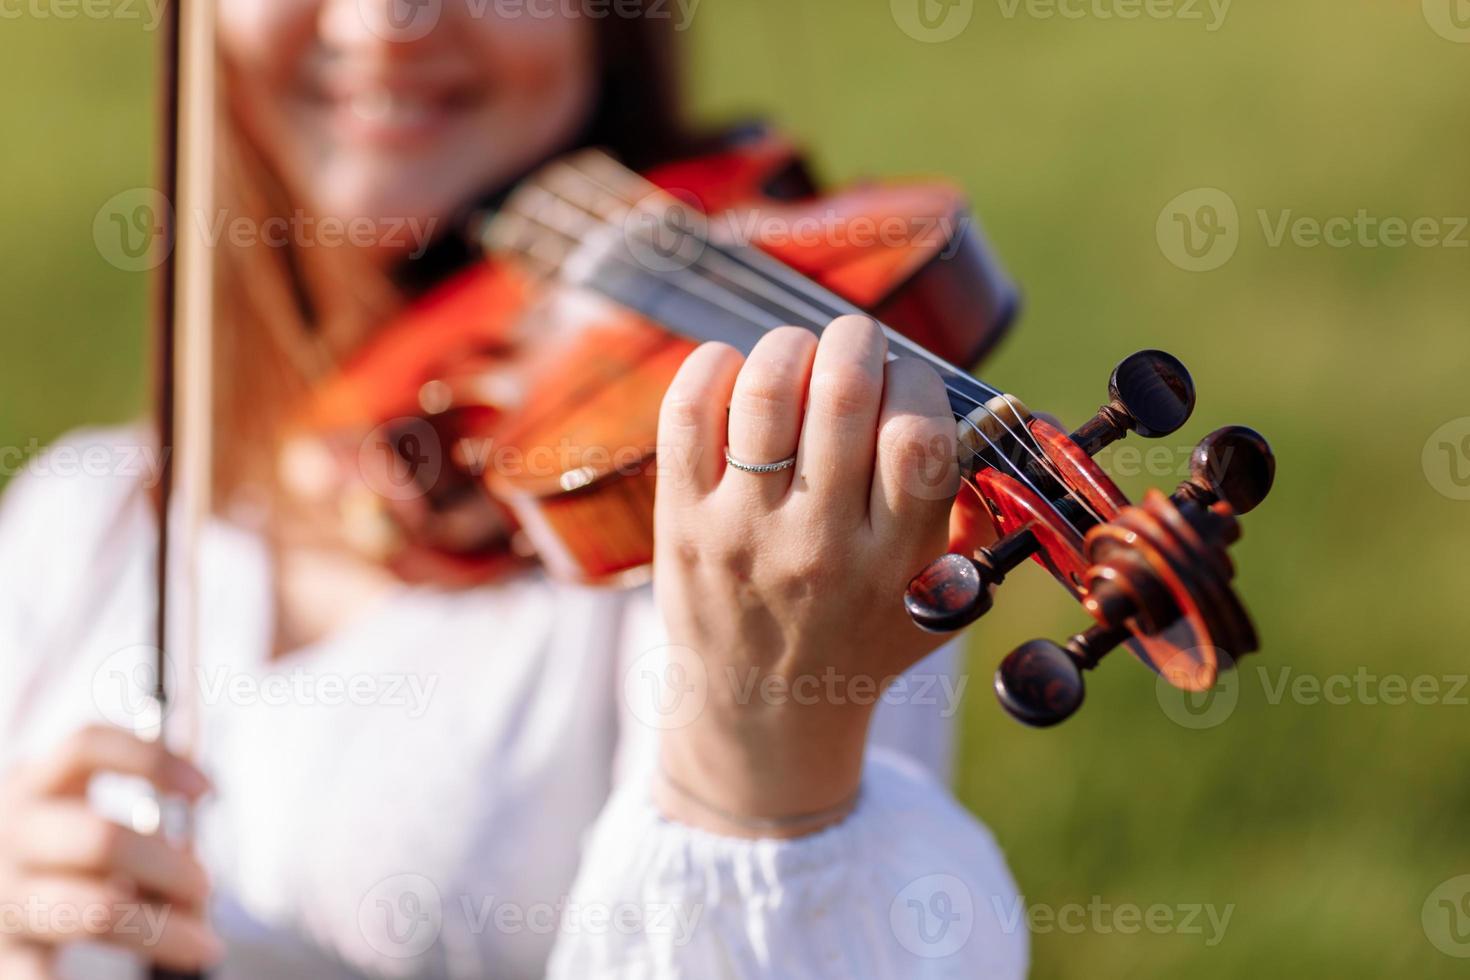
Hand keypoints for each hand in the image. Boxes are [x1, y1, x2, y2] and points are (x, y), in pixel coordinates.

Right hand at [0, 725, 220, 971]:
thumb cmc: (66, 859)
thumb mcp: (91, 828)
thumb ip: (146, 835)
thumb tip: (197, 875)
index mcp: (36, 786)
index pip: (86, 747)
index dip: (152, 760)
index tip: (208, 790)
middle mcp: (11, 835)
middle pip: (102, 839)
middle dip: (170, 866)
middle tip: (207, 888)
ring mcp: (4, 899)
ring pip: (98, 911)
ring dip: (164, 928)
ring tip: (205, 945)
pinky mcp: (3, 956)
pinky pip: (46, 978)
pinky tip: (162, 976)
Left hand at [652, 315, 961, 837]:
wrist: (764, 712)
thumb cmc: (861, 643)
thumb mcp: (940, 604)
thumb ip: (973, 524)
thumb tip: (984, 420)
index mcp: (895, 561)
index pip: (918, 436)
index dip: (917, 382)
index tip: (907, 382)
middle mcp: (819, 544)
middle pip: (842, 395)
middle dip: (857, 340)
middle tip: (857, 341)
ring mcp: (743, 532)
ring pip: (764, 391)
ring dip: (790, 347)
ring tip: (800, 355)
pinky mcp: (683, 521)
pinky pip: (688, 413)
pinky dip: (714, 366)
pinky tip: (737, 372)